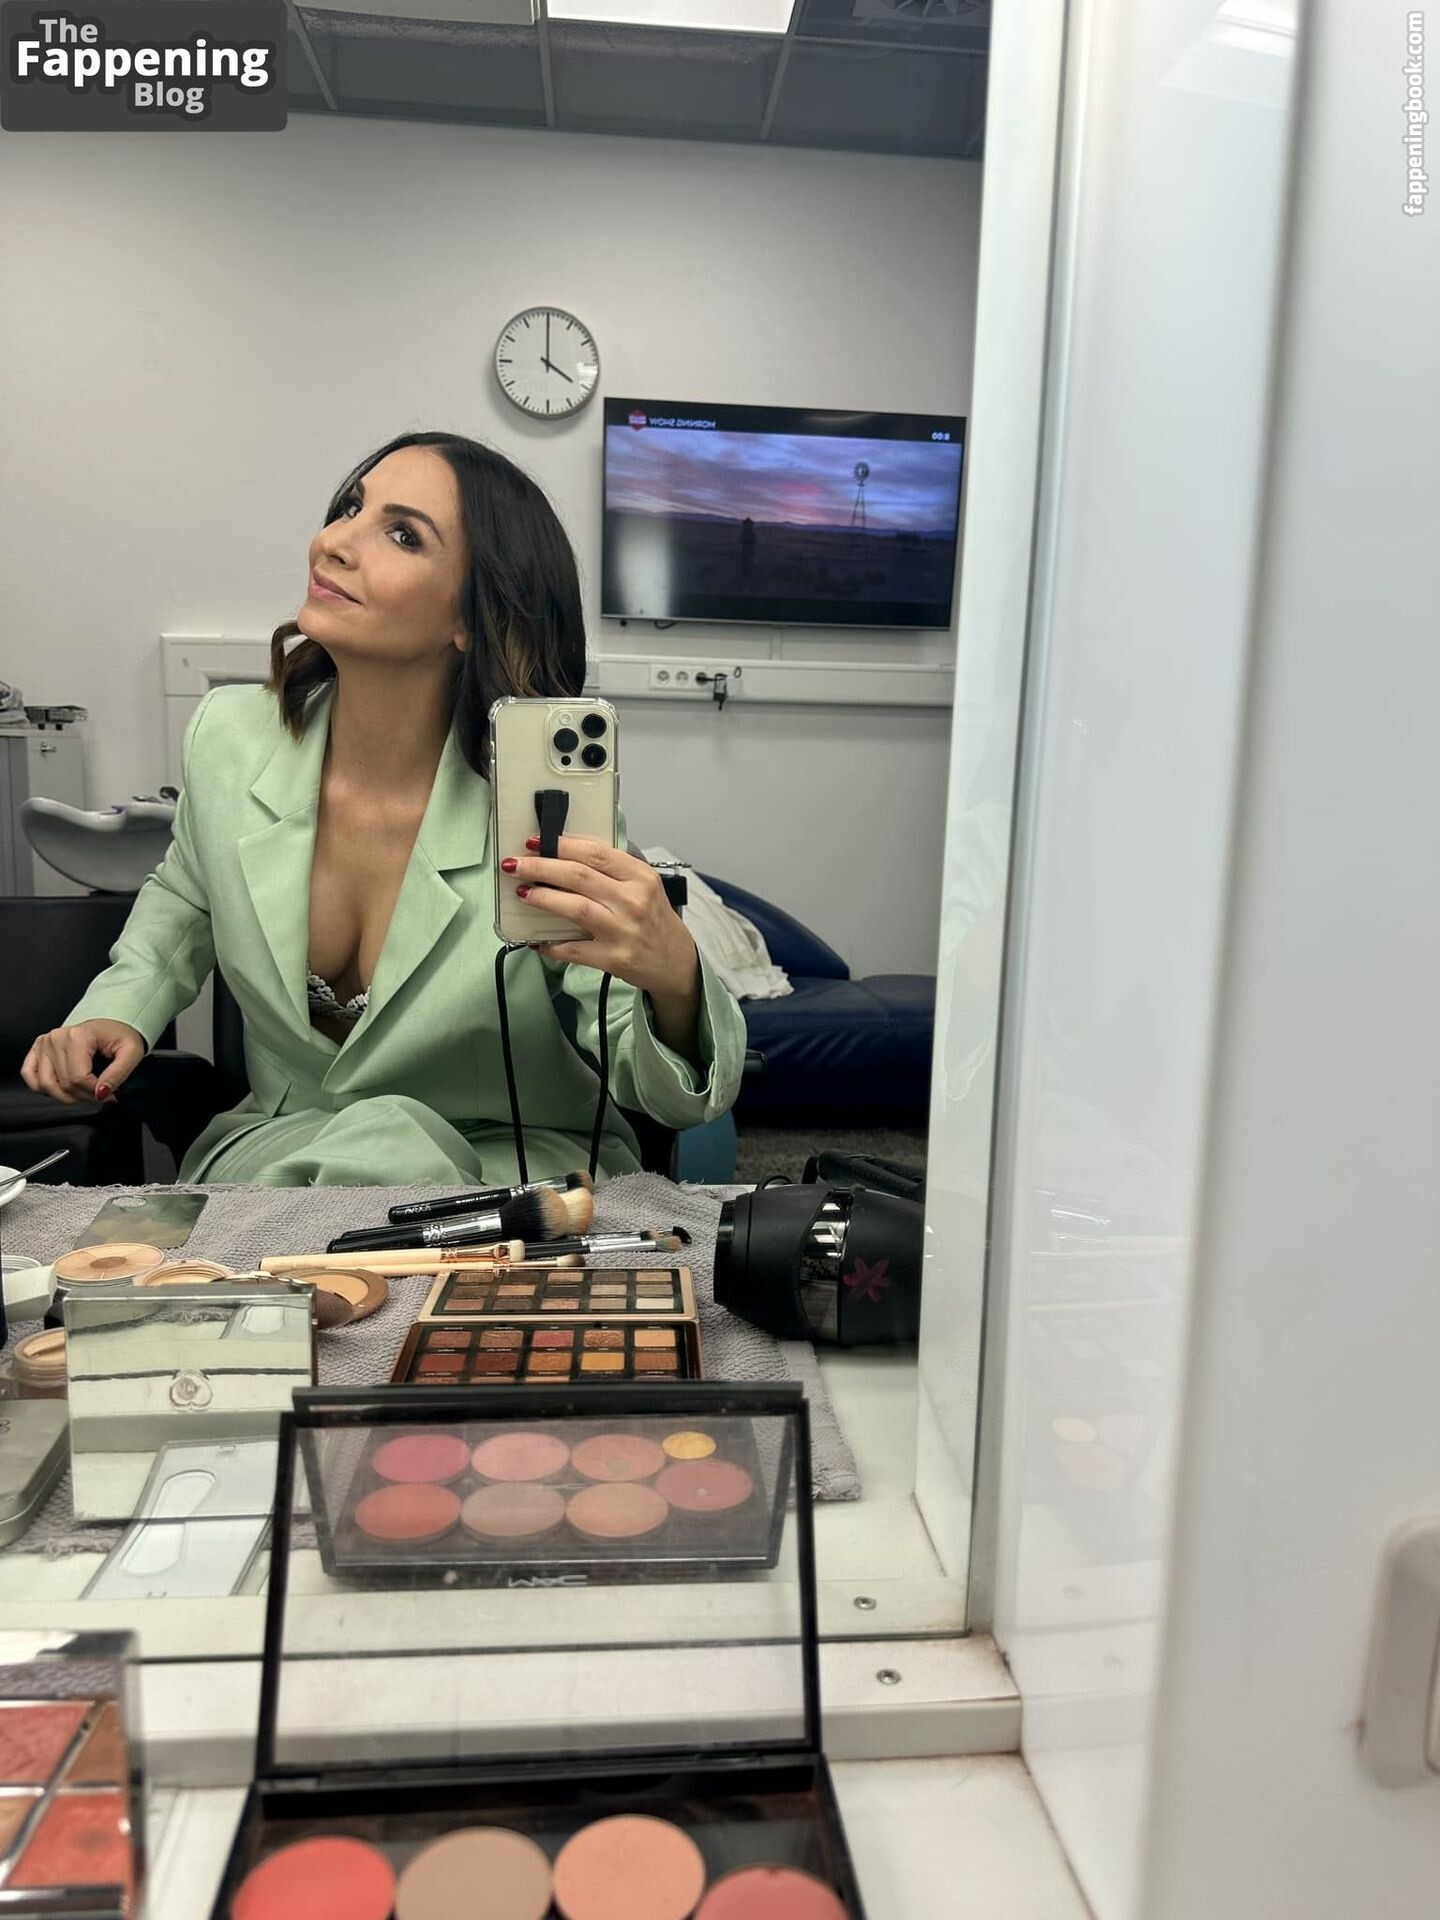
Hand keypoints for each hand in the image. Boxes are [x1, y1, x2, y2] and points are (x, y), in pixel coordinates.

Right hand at [21, 1018, 145, 1105]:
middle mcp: (56, 1038)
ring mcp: (44, 1043)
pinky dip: (42, 1087)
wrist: (111, 1024)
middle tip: (100, 1094)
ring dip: (65, 1096)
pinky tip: (60, 1087)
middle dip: (84, 1096)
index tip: (108, 1093)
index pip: (78, 1079)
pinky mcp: (37, 1049)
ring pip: (45, 1085)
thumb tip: (101, 1092)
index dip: (94, 1093)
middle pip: (63, 1084)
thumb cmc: (119, 1035)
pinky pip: (29, 1075)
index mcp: (78, 1036)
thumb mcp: (132, 1052)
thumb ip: (119, 1073)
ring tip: (83, 1092)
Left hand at [506, 836, 698, 1002]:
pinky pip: (574, 949)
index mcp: (641, 877)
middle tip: (515, 864)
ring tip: (524, 893)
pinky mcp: (614, 959)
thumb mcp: (644, 886)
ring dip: (543, 898)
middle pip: (579, 876)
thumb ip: (613, 871)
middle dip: (541, 867)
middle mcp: (633, 901)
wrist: (676, 963)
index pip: (596, 853)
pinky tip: (536, 940)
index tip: (535, 841)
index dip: (561, 844)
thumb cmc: (654, 920)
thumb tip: (565, 855)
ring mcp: (623, 931)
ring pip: (575, 908)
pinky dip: (552, 945)